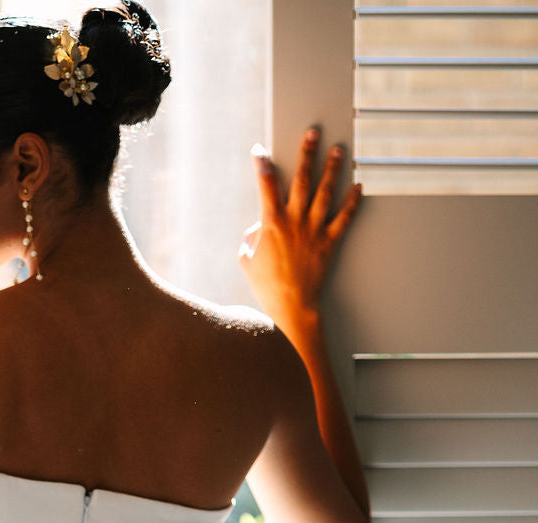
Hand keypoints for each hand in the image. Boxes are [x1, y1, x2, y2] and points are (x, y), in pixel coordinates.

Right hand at [237, 127, 361, 335]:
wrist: (290, 305)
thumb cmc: (266, 285)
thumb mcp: (247, 260)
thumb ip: (250, 238)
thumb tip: (257, 227)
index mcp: (271, 223)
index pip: (265, 186)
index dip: (261, 165)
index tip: (259, 150)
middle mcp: (294, 221)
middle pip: (301, 179)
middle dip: (306, 154)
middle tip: (313, 133)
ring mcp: (313, 230)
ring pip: (324, 192)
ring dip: (332, 169)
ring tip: (338, 150)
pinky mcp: (329, 242)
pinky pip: (343, 218)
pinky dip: (352, 202)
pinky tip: (358, 187)